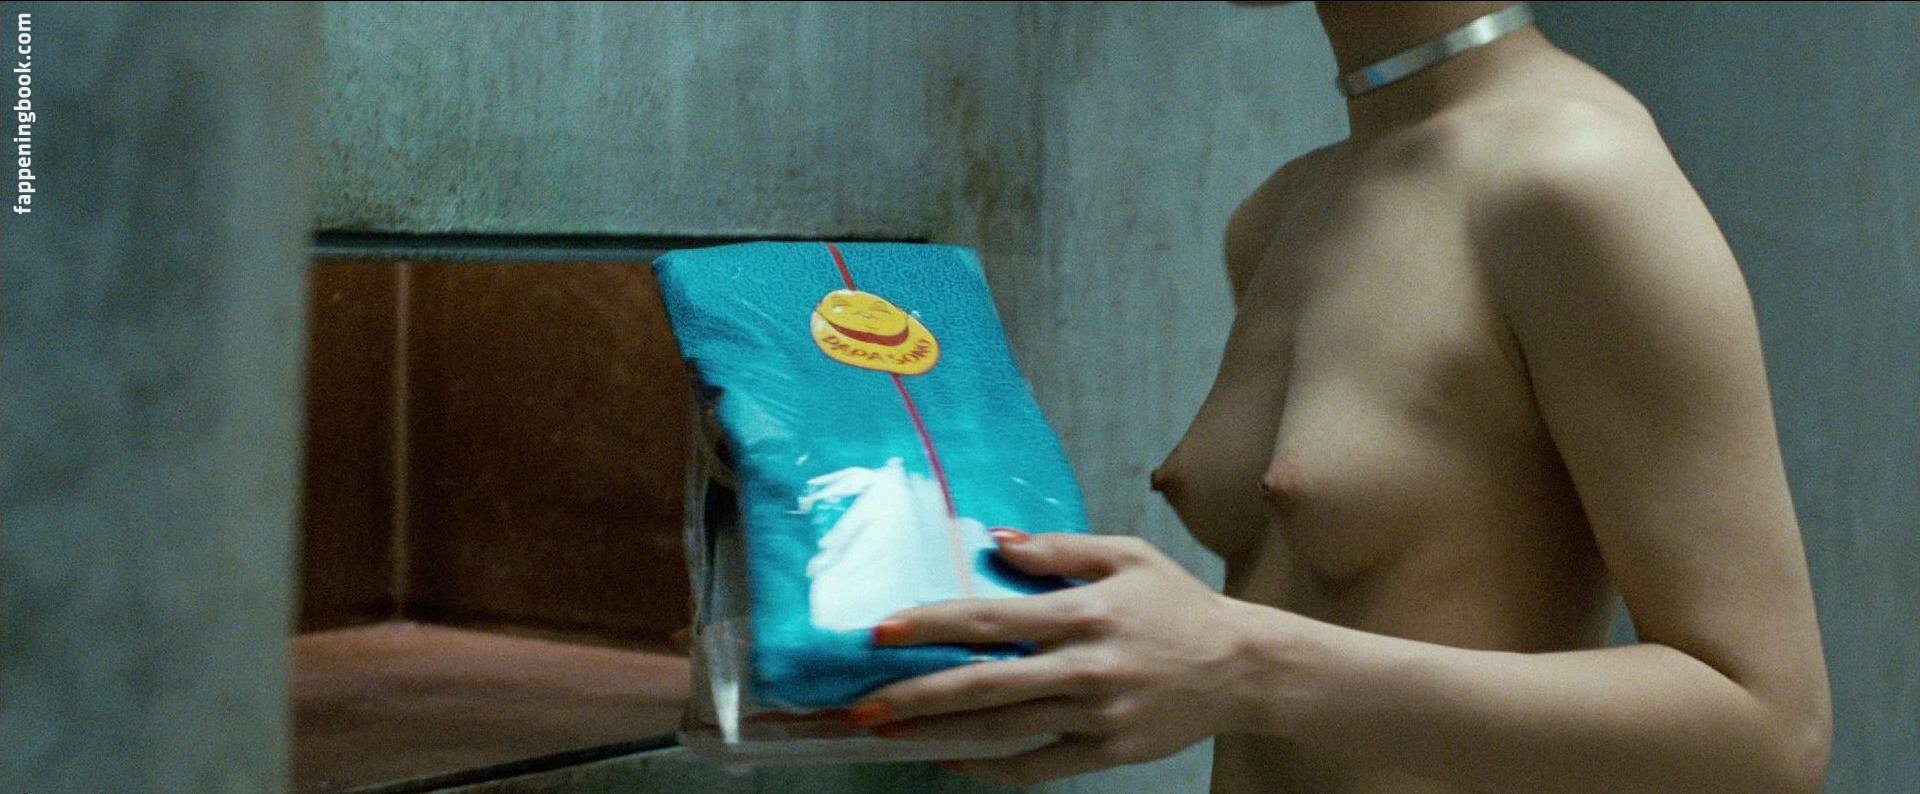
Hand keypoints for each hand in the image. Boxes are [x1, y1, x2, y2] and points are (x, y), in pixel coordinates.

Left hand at [852, 529, 1269, 784]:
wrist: (1243, 667)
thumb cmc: (1179, 605)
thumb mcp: (1127, 556)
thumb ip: (1060, 549)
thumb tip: (997, 543)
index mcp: (1084, 613)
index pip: (992, 619)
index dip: (932, 624)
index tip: (882, 630)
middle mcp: (1085, 667)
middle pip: (986, 684)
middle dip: (918, 695)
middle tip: (863, 705)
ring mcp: (1095, 716)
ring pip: (1002, 730)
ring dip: (939, 733)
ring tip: (889, 732)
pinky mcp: (1107, 752)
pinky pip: (1037, 766)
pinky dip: (991, 768)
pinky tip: (950, 760)